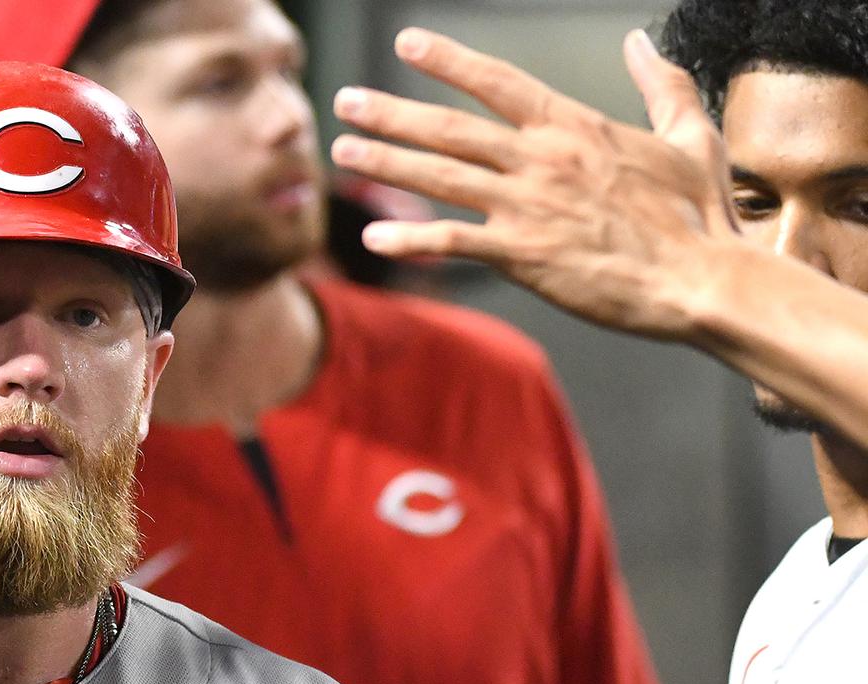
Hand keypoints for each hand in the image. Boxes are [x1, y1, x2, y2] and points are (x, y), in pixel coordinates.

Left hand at [328, 28, 739, 340]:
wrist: (703, 279)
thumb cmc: (702, 215)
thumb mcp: (693, 135)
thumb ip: (662, 84)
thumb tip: (640, 41)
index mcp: (576, 127)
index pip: (499, 81)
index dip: (449, 60)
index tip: (407, 43)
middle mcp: (542, 159)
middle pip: (451, 127)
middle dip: (393, 111)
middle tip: (347, 99)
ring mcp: (528, 206)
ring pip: (440, 176)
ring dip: (387, 161)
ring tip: (343, 148)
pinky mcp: (522, 255)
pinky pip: (453, 241)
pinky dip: (410, 238)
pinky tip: (373, 237)